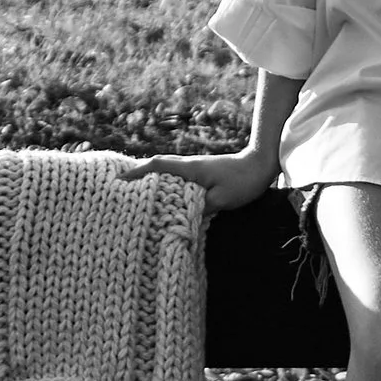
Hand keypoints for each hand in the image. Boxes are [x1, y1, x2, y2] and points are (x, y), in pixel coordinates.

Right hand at [123, 148, 279, 210]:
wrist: (261, 165)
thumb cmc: (243, 181)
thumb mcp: (221, 199)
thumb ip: (199, 207)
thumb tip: (179, 216)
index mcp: (189, 168)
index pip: (156, 166)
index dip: (136, 173)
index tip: (118, 181)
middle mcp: (188, 164)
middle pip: (156, 165)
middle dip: (137, 175)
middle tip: (119, 188)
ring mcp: (195, 167)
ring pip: (166, 170)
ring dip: (151, 178)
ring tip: (136, 193)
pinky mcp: (202, 172)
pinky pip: (177, 176)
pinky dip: (165, 182)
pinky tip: (164, 194)